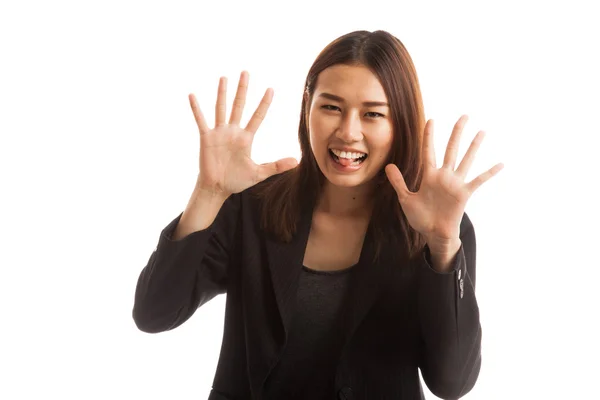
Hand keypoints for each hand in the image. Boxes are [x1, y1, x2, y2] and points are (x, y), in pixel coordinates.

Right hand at [189, 71, 297, 195]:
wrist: (217, 188)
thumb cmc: (236, 181)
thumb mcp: (259, 173)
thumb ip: (276, 166)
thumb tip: (297, 162)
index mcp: (246, 138)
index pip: (257, 116)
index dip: (264, 103)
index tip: (271, 89)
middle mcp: (233, 131)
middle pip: (239, 106)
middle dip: (243, 90)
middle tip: (246, 72)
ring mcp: (219, 133)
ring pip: (221, 108)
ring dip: (222, 93)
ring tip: (224, 78)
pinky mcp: (206, 138)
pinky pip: (201, 120)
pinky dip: (196, 108)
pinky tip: (192, 95)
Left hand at [385, 115, 503, 244]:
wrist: (433, 234)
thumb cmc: (420, 217)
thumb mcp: (406, 199)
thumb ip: (399, 182)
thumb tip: (388, 166)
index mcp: (429, 176)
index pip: (429, 151)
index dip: (429, 136)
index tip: (431, 120)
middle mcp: (444, 176)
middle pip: (451, 149)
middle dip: (456, 133)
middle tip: (464, 116)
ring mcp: (455, 184)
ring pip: (465, 160)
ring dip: (473, 146)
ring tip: (482, 132)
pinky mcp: (464, 194)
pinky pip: (478, 181)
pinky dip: (489, 173)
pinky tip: (501, 164)